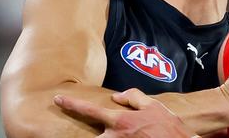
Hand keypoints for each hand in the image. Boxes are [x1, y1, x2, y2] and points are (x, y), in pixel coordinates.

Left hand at [54, 94, 196, 137]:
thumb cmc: (169, 127)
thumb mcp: (153, 105)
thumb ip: (133, 97)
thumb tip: (117, 96)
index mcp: (120, 121)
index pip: (90, 110)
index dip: (72, 104)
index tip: (58, 99)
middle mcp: (114, 137)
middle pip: (89, 137)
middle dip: (84, 134)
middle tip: (96, 127)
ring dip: (102, 137)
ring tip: (123, 131)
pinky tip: (127, 137)